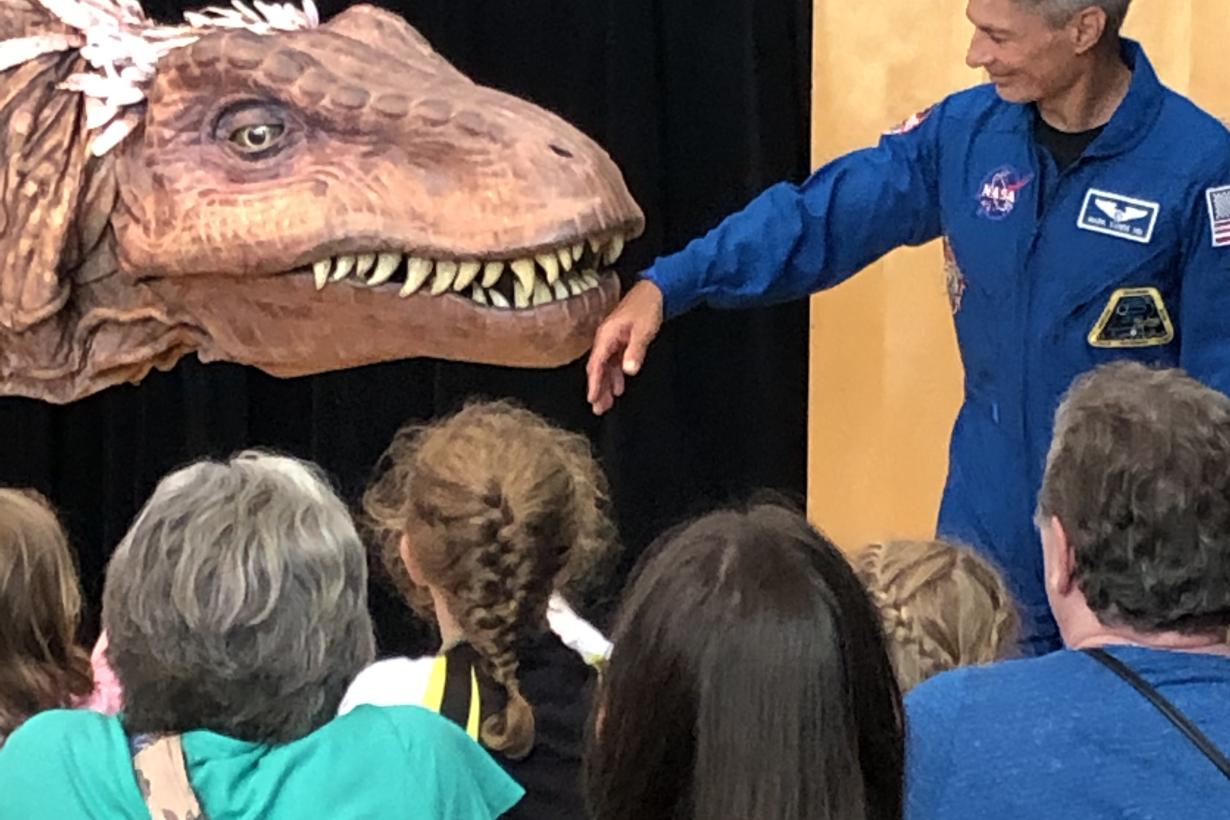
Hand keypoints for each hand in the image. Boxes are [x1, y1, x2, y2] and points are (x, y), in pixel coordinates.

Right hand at [586, 279, 663, 414]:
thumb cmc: (648, 307)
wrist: (656, 290)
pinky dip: (615, 375)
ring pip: (606, 366)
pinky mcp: (621, 340)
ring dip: (606, 384)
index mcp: (607, 335)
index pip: (596, 364)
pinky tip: (619, 387)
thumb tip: (628, 370)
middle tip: (599, 409)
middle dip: (598, 388)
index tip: (592, 399)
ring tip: (607, 403)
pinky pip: (614, 361)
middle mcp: (606, 339)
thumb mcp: (643, 330)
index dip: (594, 383)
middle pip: (599, 368)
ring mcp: (613, 340)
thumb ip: (635, 351)